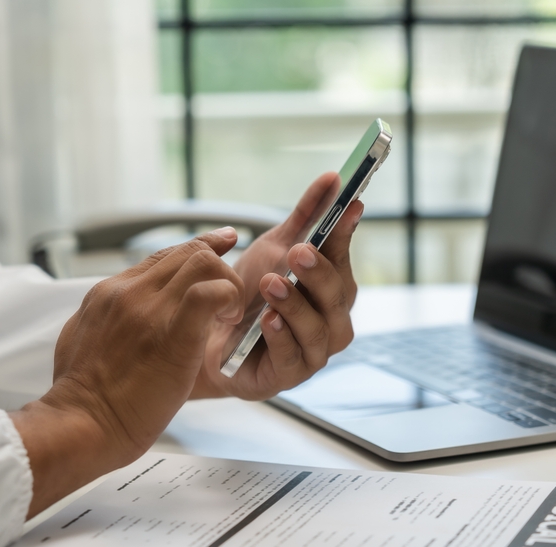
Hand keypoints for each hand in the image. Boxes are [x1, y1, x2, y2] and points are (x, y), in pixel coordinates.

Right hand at [11, 228, 243, 516]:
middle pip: (186, 251)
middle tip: (229, 294)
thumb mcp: (79, 338)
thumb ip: (102, 317)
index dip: (196, 248)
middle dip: (217, 265)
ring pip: (201, 261)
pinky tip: (228, 318)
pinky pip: (209, 294)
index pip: (162, 256)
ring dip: (225, 281)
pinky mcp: (174, 334)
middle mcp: (130, 292)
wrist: (81, 424)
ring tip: (228, 314)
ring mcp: (150, 310)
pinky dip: (227, 296)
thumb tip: (112, 313)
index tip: (221, 244)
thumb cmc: (81, 396)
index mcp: (109, 293)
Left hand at [191, 172, 361, 400]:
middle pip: (338, 297)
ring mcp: (312, 352)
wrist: (208, 337)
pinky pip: (292, 359)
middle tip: (297, 252)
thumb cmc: (250, 294)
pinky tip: (267, 320)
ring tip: (272, 284)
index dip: (345, 233)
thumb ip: (307, 216)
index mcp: (333, 288)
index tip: (348, 205)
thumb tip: (333, 178)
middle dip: (320, 273)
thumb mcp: (274, 248)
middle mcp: (331, 321)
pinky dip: (281, 338)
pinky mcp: (286, 376)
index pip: (343, 257)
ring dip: (297, 305)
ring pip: (319, 331)